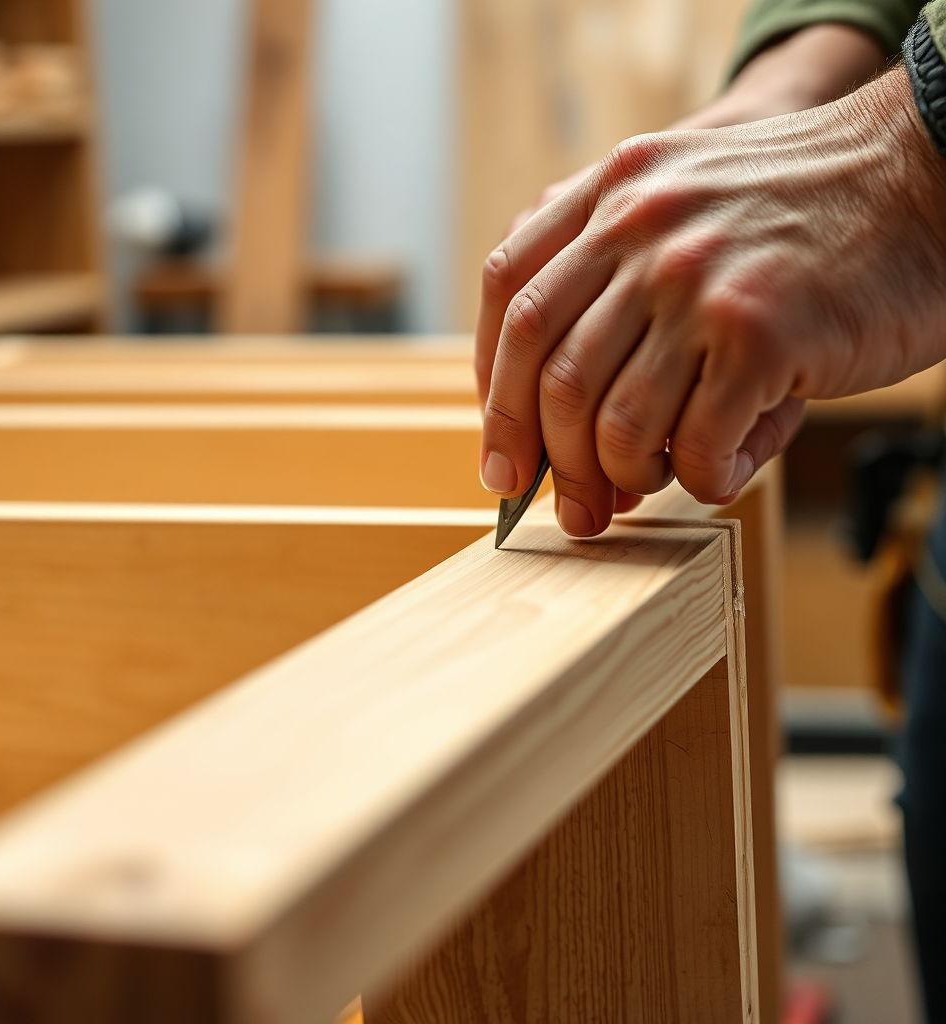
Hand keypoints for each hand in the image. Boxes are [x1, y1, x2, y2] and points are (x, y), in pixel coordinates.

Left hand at [476, 66, 945, 535]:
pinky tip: (719, 470)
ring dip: (625, 477)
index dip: (496, 395)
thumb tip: (568, 445)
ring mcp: (697, 280)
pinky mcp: (760, 332)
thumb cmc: (797, 219)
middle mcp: (640, 230)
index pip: (509, 301)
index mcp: (610, 196)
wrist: (922, 177)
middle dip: (551, 463)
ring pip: (615, 421)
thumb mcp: (682, 211)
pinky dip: (700, 480)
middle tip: (571, 512)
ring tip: (650, 483)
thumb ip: (612, 296)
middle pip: (549, 374)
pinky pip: (697, 444)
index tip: (503, 460)